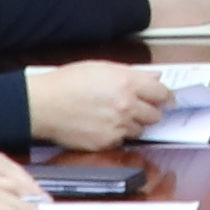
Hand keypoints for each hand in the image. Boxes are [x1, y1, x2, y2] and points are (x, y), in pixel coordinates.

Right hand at [23, 56, 180, 146]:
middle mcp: (126, 106)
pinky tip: (103, 125)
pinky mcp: (106, 142)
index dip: (165, 96)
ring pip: (140, 130)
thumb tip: (154, 77)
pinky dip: (117, 134)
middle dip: (150, 111)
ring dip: (134, 124)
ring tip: (116, 115)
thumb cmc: (67, 82)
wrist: (43, 104)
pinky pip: (122, 140)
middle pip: (155, 114)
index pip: (162, 93)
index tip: (165, 98)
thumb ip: (132, 73)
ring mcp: (118, 126)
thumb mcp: (102, 67)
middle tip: (140, 107)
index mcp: (127, 83)